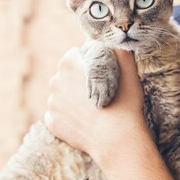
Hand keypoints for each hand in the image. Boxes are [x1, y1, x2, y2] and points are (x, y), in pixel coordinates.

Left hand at [45, 47, 149, 163]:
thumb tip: (112, 40)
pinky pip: (59, 116)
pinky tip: (85, 122)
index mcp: (69, 62)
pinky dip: (69, 118)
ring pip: (63, 96)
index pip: (76, 55)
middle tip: (100, 93)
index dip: (89, 64)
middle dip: (79, 82)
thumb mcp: (127, 66)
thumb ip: (117, 48)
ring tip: (93, 109)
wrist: (117, 139)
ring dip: (74, 100)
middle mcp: (55, 80)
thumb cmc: (124, 101)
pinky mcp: (52, 123)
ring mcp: (52, 103)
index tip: (102, 76)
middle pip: (67, 76)